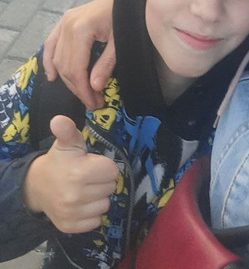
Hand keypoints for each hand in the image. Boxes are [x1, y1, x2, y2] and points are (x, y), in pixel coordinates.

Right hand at [23, 116, 118, 232]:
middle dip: (102, 181)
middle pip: (110, 188)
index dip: (104, 166)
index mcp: (79, 172)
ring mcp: (72, 214)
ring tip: (85, 189)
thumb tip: (59, 120)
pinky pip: (96, 221)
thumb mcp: (66, 143)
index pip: (112, 171)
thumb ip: (67, 130)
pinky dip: (92, 214)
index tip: (92, 164)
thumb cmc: (60, 161)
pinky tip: (81, 204)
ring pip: (105, 205)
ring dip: (98, 197)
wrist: (38, 186)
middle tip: (88, 177)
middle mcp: (75, 196)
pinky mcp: (70, 227)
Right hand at [43, 0, 115, 109]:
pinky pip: (51, 44)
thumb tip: (93, 88)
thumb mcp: (120, 42)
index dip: (83, 90)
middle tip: (92, 102)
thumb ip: (106, 64)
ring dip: (67, 79)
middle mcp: (67, 25)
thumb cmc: (126, 15)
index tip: (94, 103)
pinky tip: (52, 77)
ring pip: (58, 58)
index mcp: (81, 29)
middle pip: (65, 66)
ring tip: (82, 93)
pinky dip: (50, 61)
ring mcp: (64, 22)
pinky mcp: (64, 21)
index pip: (76, 69)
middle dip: (77, 87)